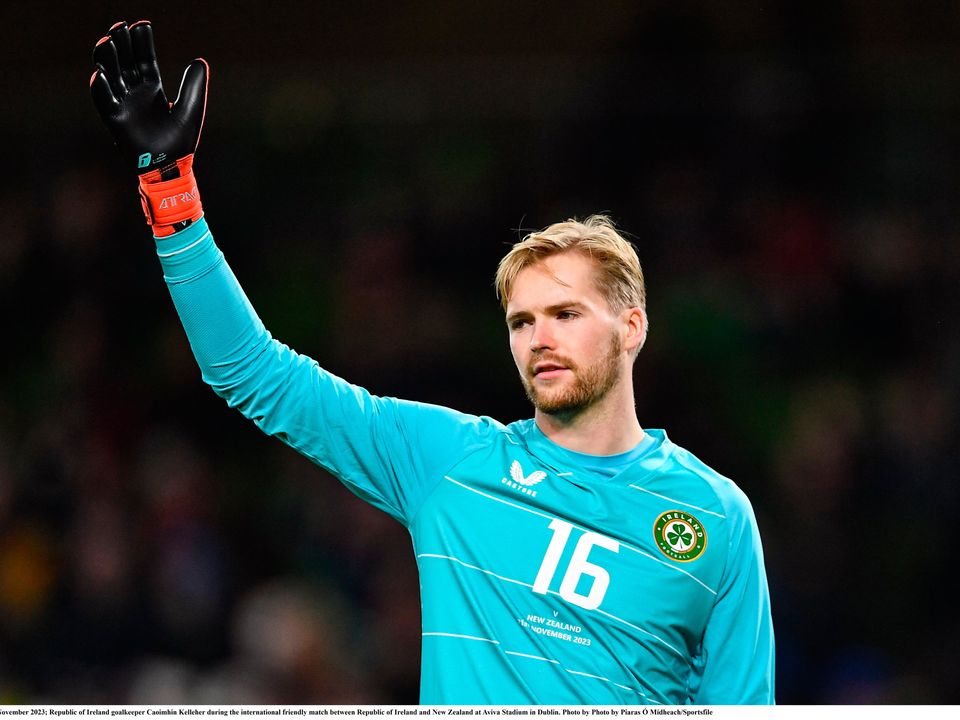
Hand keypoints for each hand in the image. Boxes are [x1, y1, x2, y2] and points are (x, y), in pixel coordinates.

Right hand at [90, 20, 207, 176]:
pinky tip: (100, 75)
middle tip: (118, 27)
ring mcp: (124, 106)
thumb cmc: (180, 142)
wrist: (171, 168)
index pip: (144, 60)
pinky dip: (101, 89)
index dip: (142, 43)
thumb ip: (194, 87)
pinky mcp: (116, 121)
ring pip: (111, 77)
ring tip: (107, 42)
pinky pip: (105, 103)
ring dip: (107, 60)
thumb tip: (200, 60)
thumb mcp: (190, 110)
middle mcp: (135, 94)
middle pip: (124, 63)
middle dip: (121, 45)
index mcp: (152, 89)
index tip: (141, 25)